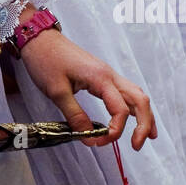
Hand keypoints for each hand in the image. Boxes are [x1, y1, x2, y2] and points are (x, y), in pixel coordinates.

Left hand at [18, 29, 156, 150]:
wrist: (39, 39)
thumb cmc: (46, 60)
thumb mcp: (57, 92)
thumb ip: (75, 116)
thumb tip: (88, 139)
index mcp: (100, 78)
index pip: (120, 110)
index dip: (114, 131)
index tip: (99, 142)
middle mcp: (109, 75)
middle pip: (139, 100)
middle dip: (144, 124)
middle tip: (137, 145)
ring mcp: (108, 74)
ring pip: (136, 95)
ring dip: (144, 115)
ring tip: (146, 136)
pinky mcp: (102, 75)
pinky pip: (126, 92)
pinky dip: (134, 106)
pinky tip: (134, 117)